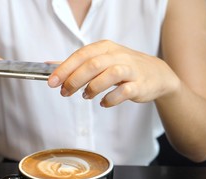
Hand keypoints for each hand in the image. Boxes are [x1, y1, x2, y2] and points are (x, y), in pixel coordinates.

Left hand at [48, 40, 179, 106]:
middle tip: (65, 92)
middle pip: (92, 65)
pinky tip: (104, 103)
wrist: (156, 75)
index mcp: (105, 48)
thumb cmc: (122, 68)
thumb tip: (49, 65)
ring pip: (109, 75)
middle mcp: (118, 55)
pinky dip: (110, 99)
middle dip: (74, 80)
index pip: (81, 55)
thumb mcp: (99, 60)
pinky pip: (124, 91)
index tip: (52, 82)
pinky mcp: (139, 84)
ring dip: (92, 88)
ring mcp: (130, 70)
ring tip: (86, 96)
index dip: (64, 69)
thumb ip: (75, 64)